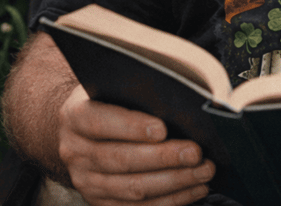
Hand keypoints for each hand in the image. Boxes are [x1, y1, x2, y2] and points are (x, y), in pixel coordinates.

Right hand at [58, 85, 215, 205]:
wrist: (85, 128)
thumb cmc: (114, 99)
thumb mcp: (117, 86)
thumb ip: (139, 92)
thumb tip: (181, 101)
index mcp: (77, 117)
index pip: (101, 122)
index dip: (132, 127)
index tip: (163, 129)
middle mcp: (76, 152)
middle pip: (121, 159)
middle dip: (163, 158)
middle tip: (195, 153)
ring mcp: (86, 181)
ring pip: (132, 188)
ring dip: (174, 181)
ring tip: (203, 171)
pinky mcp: (101, 202)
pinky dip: (170, 200)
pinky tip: (194, 189)